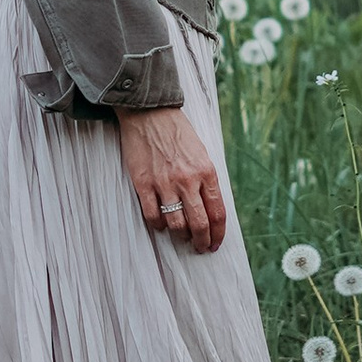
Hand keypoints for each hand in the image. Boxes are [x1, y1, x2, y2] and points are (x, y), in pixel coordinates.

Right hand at [118, 106, 227, 251]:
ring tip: (181, 236)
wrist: (150, 114)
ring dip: (181, 236)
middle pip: (199, 223)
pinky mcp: (143, 184)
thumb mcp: (202, 154)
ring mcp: (164, 183)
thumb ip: (206, 180)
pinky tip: (161, 224)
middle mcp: (187, 180)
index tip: (215, 243)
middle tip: (200, 247)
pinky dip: (158, 225)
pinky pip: (152, 216)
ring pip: (176, 224)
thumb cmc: (177, 133)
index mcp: (206, 172)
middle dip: (202, 241)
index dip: (218, 233)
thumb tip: (210, 209)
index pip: (217, 213)